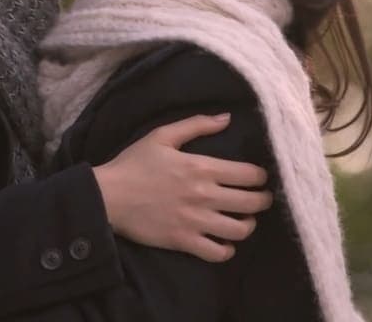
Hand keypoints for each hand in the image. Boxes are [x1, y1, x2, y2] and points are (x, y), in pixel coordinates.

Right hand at [92, 114, 272, 262]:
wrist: (107, 196)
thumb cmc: (134, 163)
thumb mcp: (162, 135)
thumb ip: (196, 125)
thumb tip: (226, 118)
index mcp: (202, 167)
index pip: (249, 174)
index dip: (261, 177)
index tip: (260, 178)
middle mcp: (204, 195)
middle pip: (252, 203)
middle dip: (263, 201)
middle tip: (261, 199)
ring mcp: (195, 221)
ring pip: (240, 230)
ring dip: (248, 225)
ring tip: (244, 220)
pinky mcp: (183, 241)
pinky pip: (217, 253)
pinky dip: (227, 250)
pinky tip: (224, 242)